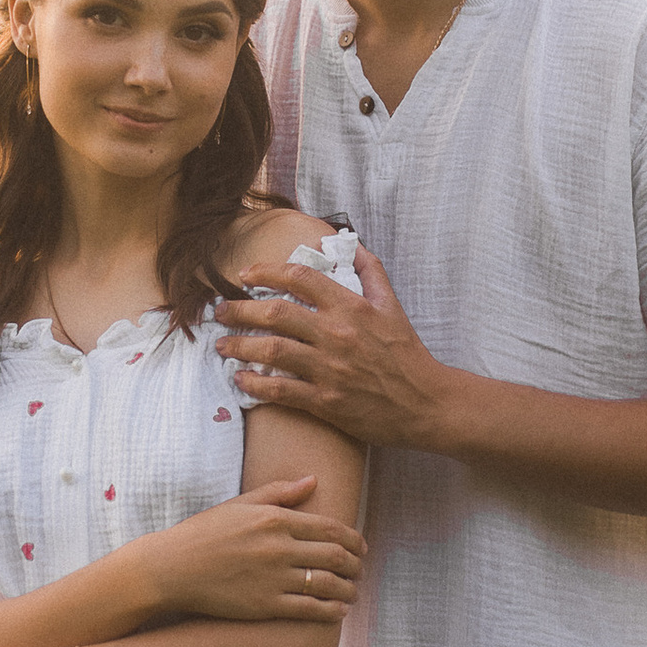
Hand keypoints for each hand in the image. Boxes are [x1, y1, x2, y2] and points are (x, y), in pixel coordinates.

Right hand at [145, 473, 364, 620]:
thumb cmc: (204, 534)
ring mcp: (273, 578)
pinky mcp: (265, 605)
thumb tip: (313, 480)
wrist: (172, 569)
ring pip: (327, 584)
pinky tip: (338, 611)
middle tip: (360, 570)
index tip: (361, 547)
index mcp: (275, 519)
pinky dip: (331, 611)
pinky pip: (309, 609)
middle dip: (355, 565)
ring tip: (353, 592)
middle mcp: (278, 547)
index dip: (353, 539)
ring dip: (348, 589)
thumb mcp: (239, 505)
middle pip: (334, 556)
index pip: (330, 528)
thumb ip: (279, 493)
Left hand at [216, 249, 455, 451]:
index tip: (245, 276)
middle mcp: (337, 334)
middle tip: (221, 310)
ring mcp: (330, 369)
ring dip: (240, 345)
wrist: (425, 403)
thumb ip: (371, 271)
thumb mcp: (392, 305)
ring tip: (222, 345)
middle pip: (276, 313)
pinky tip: (241, 378)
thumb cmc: (407, 354)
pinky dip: (255, 382)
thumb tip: (350, 244)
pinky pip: (281, 390)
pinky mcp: (326, 402)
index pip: (300, 278)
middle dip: (240, 309)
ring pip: (272, 350)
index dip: (266, 272)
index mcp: (352, 307)